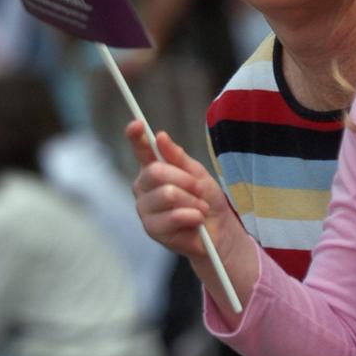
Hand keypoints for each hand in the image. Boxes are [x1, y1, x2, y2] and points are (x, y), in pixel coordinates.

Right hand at [126, 122, 252, 303]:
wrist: (218, 231)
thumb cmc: (206, 200)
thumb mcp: (198, 173)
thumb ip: (178, 157)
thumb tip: (160, 136)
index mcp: (153, 170)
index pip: (141, 151)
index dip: (136, 137)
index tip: (136, 124)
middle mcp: (144, 188)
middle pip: (156, 172)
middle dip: (185, 180)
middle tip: (198, 190)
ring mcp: (145, 209)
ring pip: (167, 194)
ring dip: (192, 201)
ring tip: (199, 208)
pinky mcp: (152, 229)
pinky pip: (173, 216)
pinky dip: (192, 216)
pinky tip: (196, 220)